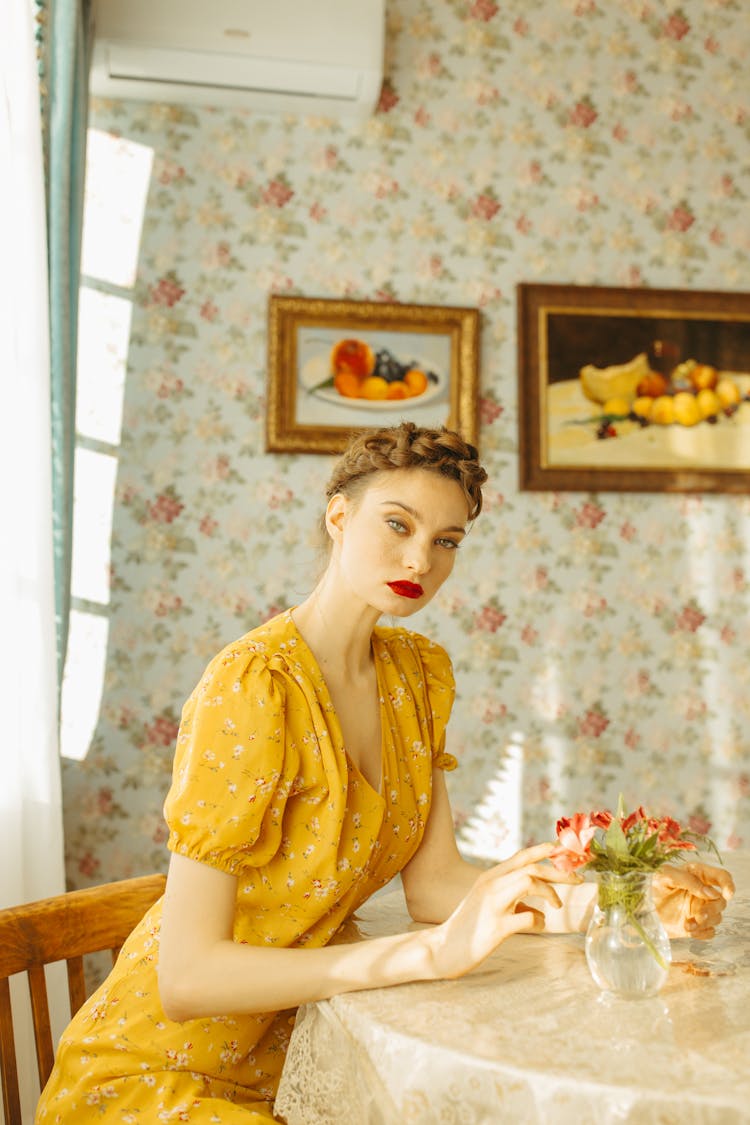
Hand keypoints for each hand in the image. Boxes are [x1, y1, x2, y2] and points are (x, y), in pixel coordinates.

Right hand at [423, 843, 581, 980]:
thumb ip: (509, 897)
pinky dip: (540, 921)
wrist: (440, 949)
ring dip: (550, 892)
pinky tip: (537, 926)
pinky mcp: (496, 927)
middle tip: (578, 880)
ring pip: (530, 882)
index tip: (564, 850)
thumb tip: (536, 907)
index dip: (544, 851)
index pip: (521, 856)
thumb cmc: (467, 927)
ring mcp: (493, 905)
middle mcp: (491, 886)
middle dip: (559, 872)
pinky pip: (529, 917)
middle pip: (531, 868)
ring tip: (556, 906)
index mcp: (489, 878)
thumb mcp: (485, 903)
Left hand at [652, 861, 734, 939]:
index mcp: (697, 875)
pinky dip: (702, 933)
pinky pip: (709, 932)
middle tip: (699, 915)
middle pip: (721, 902)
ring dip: (705, 923)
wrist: (637, 906)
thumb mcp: (665, 876)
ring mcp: (699, 909)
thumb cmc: (649, 883)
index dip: (728, 884)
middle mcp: (701, 892)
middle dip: (712, 909)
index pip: (721, 877)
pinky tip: (688, 929)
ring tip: (688, 924)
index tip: (727, 894)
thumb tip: (711, 892)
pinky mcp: (695, 925)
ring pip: (717, 917)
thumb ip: (688, 880)